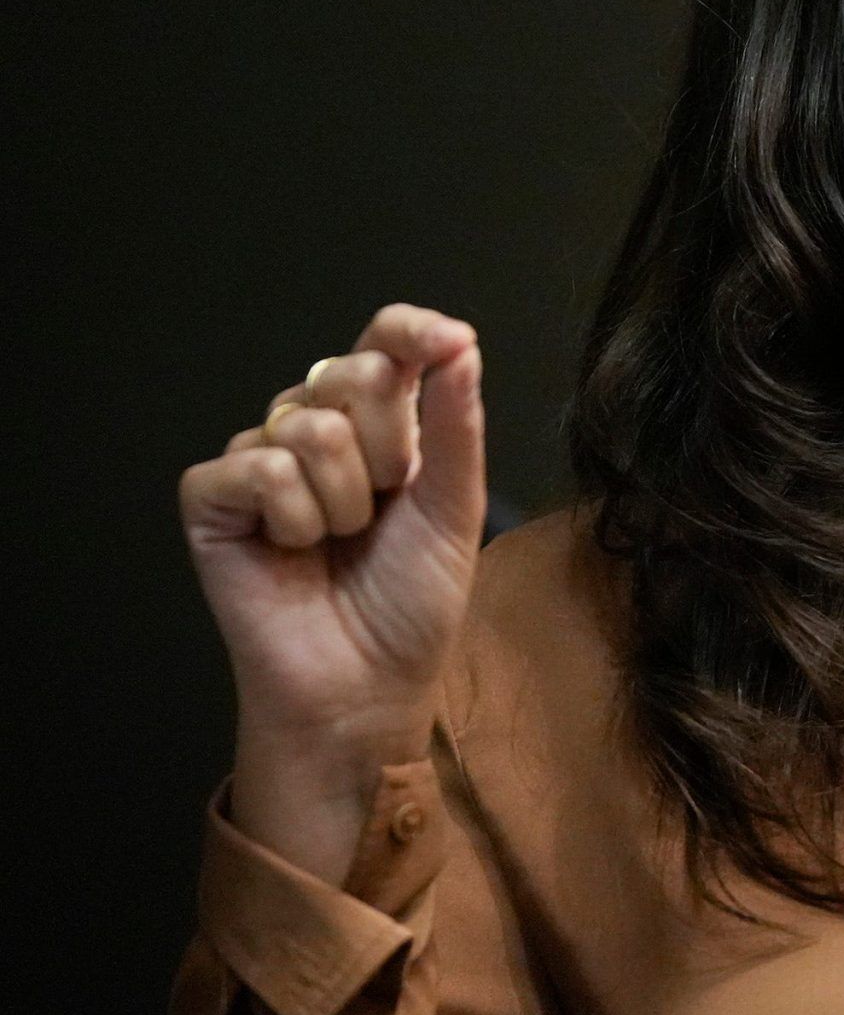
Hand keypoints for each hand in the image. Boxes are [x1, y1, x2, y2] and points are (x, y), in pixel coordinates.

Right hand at [177, 305, 484, 869]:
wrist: (367, 683)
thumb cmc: (411, 601)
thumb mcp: (454, 507)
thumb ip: (457, 425)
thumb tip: (460, 344)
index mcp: (381, 423)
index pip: (386, 340)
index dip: (412, 332)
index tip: (448, 342)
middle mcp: (315, 427)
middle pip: (352, 372)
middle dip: (389, 447)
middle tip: (385, 507)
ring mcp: (260, 459)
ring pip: (309, 425)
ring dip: (345, 499)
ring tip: (340, 542)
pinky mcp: (212, 498)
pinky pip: (258, 467)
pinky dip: (292, 517)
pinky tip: (292, 551)